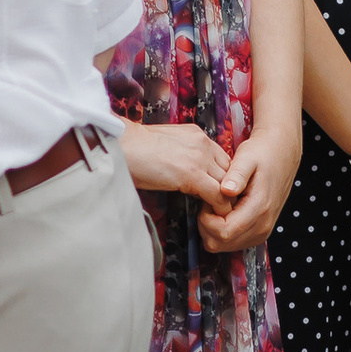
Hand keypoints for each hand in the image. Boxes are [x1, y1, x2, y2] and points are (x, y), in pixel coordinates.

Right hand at [120, 121, 237, 207]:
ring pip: (227, 184)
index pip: (222, 158)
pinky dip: (218, 208)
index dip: (221, 176)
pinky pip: (217, 195)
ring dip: (224, 200)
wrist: (120, 145)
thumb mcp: (165, 145)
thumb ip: (181, 155)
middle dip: (227, 189)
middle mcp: (203, 144)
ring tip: (218, 214)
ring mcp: (199, 158)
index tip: (215, 190)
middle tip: (220, 205)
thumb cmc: (133, 149)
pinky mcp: (192, 175)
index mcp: (196, 135)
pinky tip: (212, 216)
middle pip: (229, 170)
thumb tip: (184, 175)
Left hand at [198, 121, 298, 253]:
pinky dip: (222, 230)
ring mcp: (262, 231)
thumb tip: (226, 190)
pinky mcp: (259, 232)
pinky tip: (224, 211)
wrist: (282, 154)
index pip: (223, 232)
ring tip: (217, 204)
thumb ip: (236, 175)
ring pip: (224, 246)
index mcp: (259, 208)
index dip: (207, 220)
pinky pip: (232, 242)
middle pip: (221, 243)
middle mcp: (263, 225)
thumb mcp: (248, 157)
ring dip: (213, 228)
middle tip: (209, 202)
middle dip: (207, 225)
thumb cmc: (263, 153)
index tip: (207, 200)